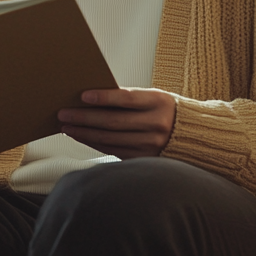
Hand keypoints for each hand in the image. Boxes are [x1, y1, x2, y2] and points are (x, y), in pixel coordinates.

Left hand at [57, 87, 176, 158]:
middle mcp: (156, 125)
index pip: (126, 99)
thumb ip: (128, 98)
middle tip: (63, 114)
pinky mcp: (144, 159)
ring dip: (84, 133)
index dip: (103, 97)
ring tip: (67, 127)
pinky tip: (82, 137)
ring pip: (109, 139)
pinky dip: (94, 143)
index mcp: (158, 102)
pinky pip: (113, 150)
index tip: (82, 96)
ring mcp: (150, 145)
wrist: (191, 135)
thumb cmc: (164, 110)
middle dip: (84, 118)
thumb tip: (91, 98)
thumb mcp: (153, 97)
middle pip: (113, 122)